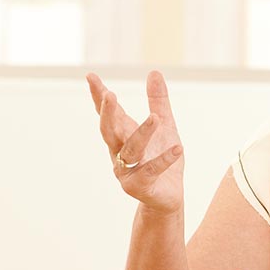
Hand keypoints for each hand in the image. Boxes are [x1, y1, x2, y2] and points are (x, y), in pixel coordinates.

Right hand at [86, 71, 184, 212]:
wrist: (168, 196)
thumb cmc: (163, 159)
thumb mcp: (165, 126)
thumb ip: (158, 102)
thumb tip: (153, 72)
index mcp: (123, 135)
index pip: (109, 113)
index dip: (98, 95)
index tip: (91, 76)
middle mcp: (119, 152)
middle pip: (109, 131)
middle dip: (108, 114)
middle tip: (110, 96)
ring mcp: (127, 170)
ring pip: (131, 149)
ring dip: (142, 133)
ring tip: (155, 118)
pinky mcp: (140, 186)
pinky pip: (152, 170)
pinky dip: (165, 159)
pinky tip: (178, 148)